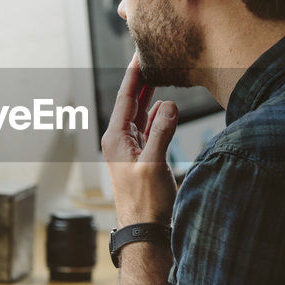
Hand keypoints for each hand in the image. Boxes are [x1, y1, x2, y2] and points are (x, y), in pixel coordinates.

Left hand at [102, 54, 178, 225]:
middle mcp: (119, 140)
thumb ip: (161, 132)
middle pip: (131, 101)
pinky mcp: (141, 158)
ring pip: (140, 113)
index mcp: (115, 137)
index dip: (134, 74)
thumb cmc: (144, 203)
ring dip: (150, 95)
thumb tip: (168, 104)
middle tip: (151, 55)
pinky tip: (164, 105)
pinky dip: (157, 114)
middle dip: (142, 79)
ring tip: (159, 72)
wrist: (144, 231)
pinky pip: (148, 128)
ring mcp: (130, 149)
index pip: (125, 97)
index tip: (140, 53)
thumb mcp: (153, 164)